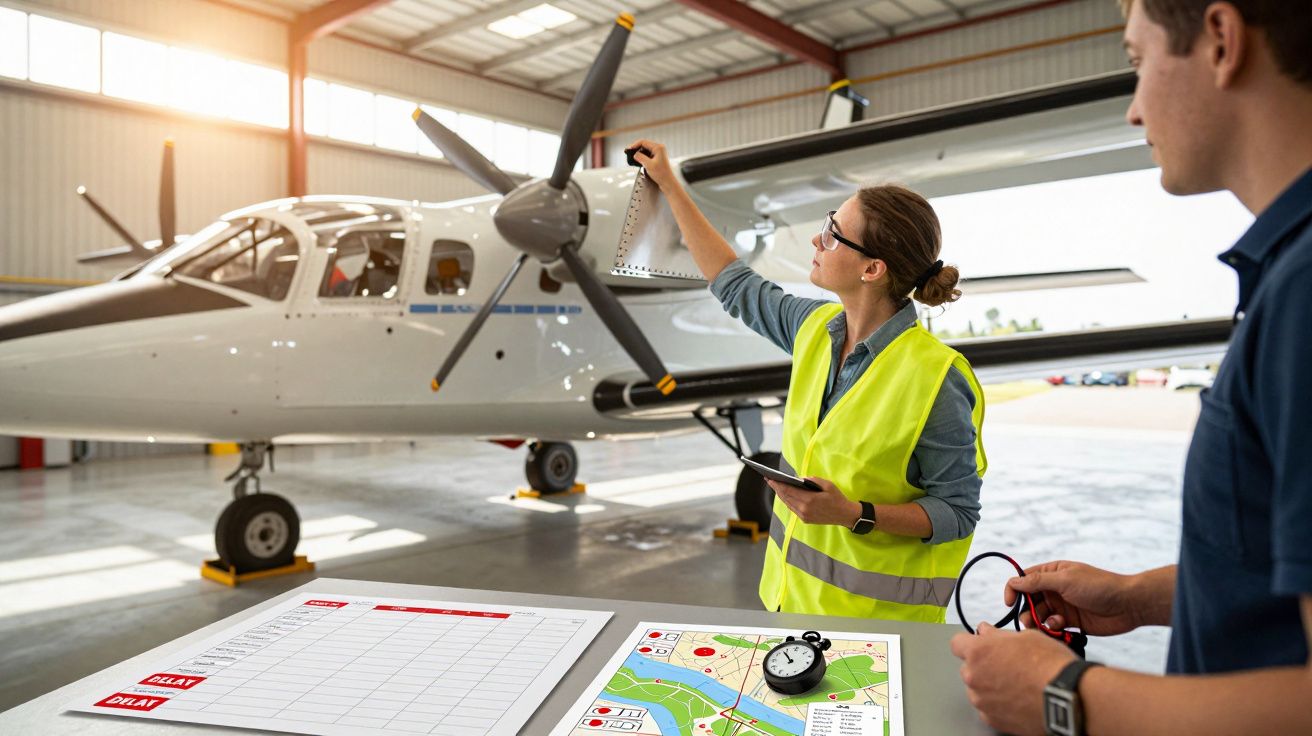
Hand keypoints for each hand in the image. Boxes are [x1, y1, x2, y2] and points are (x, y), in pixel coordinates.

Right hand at [626, 139, 677, 190]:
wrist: (668, 182)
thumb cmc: (662, 174)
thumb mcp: (648, 165)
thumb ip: (640, 158)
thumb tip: (635, 154)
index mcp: (658, 147)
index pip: (643, 142)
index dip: (634, 145)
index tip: (629, 149)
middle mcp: (659, 148)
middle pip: (644, 145)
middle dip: (636, 149)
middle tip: (629, 153)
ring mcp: (658, 153)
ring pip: (645, 150)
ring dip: (639, 153)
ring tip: (633, 157)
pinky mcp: (657, 158)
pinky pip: (648, 154)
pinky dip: (642, 156)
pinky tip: (638, 160)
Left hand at [766, 476, 859, 526]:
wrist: (845, 515)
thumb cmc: (837, 497)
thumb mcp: (827, 484)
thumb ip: (812, 479)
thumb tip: (800, 478)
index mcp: (810, 500)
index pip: (789, 491)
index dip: (778, 485)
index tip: (770, 478)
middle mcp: (804, 509)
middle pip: (786, 497)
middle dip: (776, 488)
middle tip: (769, 480)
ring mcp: (804, 516)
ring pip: (788, 504)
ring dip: (780, 495)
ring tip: (775, 486)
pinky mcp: (805, 519)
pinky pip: (792, 508)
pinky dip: (787, 501)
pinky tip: (784, 495)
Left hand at [950, 623, 1075, 735]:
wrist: (1068, 698)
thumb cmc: (1051, 666)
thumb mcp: (1027, 637)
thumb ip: (998, 635)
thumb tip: (986, 631)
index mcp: (978, 652)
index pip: (957, 643)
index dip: (970, 642)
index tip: (980, 644)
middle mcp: (974, 677)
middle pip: (969, 668)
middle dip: (984, 665)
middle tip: (1009, 665)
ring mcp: (981, 701)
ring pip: (978, 689)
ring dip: (990, 686)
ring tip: (1018, 684)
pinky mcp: (992, 720)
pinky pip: (988, 709)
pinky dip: (999, 705)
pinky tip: (1018, 699)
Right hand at [1006, 561, 1141, 635]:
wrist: (1128, 605)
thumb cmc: (1099, 586)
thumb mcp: (1065, 580)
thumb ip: (1038, 582)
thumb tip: (1013, 582)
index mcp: (1052, 573)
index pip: (1023, 580)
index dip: (1013, 590)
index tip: (1009, 603)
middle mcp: (1054, 589)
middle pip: (1028, 601)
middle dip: (1026, 611)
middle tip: (1030, 620)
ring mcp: (1062, 606)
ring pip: (1038, 616)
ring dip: (1038, 622)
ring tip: (1047, 625)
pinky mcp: (1070, 622)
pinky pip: (1051, 627)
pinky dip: (1051, 629)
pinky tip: (1061, 627)